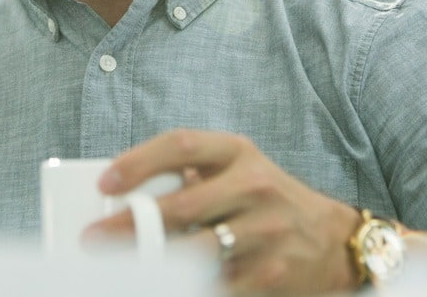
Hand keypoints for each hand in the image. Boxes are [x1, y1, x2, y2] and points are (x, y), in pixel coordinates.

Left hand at [85, 129, 359, 294]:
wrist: (332, 237)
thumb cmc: (266, 197)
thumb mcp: (236, 169)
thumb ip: (192, 175)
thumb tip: (127, 195)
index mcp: (237, 151)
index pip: (181, 144)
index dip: (139, 161)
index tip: (105, 181)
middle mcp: (254, 185)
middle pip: (182, 205)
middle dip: (131, 224)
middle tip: (94, 237)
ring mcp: (267, 230)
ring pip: (196, 251)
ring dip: (152, 262)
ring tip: (120, 268)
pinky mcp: (272, 272)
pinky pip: (218, 284)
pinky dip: (187, 286)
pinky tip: (164, 284)